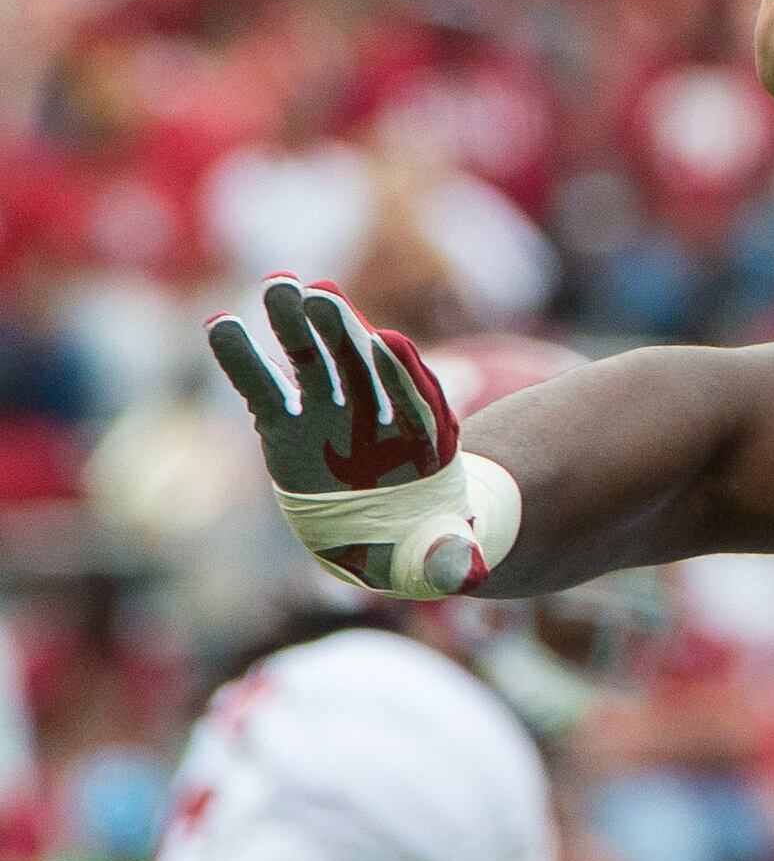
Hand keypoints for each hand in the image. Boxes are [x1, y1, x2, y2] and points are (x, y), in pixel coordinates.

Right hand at [206, 279, 492, 597]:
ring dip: (298, 325)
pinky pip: (263, 388)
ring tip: (277, 286)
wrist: (391, 529)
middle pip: (363, 365)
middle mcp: (376, 416)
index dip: (403, 375)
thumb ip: (452, 560)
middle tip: (321, 294)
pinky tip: (220, 325)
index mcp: (423, 443)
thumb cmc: (424, 541)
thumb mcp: (445, 556)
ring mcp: (330, 413)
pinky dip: (245, 360)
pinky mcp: (288, 424)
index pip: (417, 400)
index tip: (389, 343)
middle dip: (345, 331)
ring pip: (315, 362)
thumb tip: (466, 574)